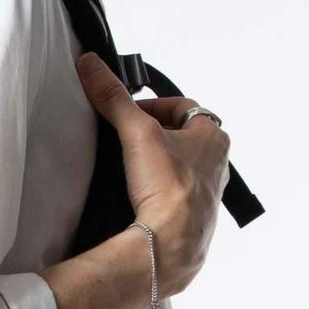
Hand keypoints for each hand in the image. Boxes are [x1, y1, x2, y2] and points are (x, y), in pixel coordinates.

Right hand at [74, 51, 231, 295]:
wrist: (170, 244)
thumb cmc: (167, 186)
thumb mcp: (137, 131)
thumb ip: (114, 97)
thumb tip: (91, 64)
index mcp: (214, 137)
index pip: (183, 108)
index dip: (155, 106)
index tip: (131, 113)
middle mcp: (218, 165)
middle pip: (183, 138)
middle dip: (157, 136)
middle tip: (128, 140)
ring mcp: (208, 195)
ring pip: (182, 168)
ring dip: (160, 165)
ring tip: (132, 169)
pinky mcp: (194, 220)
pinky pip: (176, 197)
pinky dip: (160, 193)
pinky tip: (141, 198)